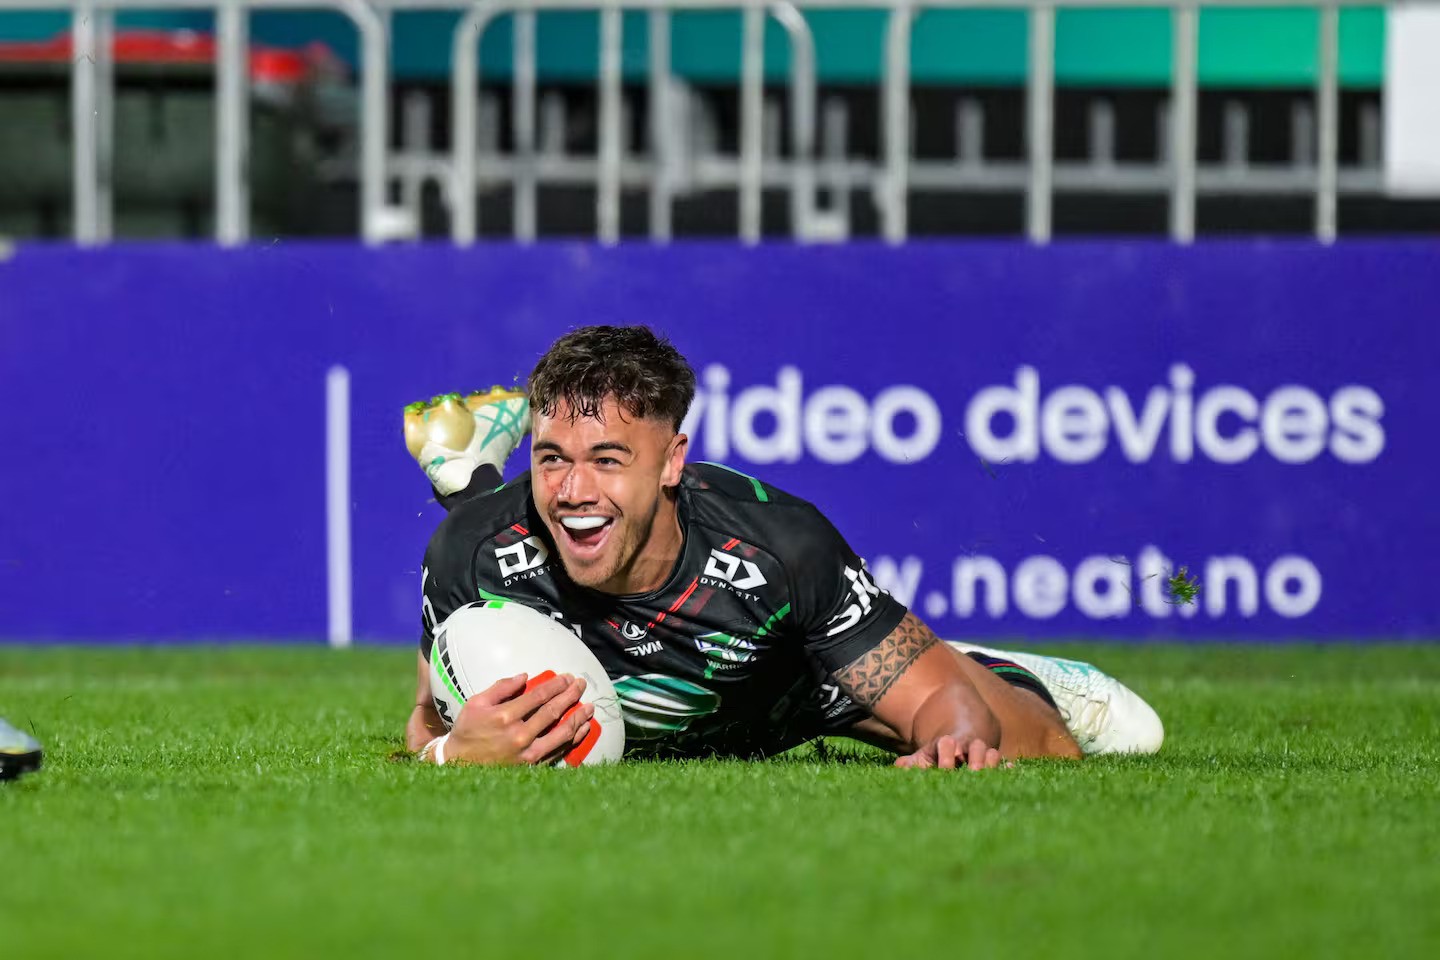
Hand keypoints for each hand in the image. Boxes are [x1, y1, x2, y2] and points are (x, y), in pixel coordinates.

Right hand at [442, 672, 593, 765]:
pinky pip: (559, 751)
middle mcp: (519, 735)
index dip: (556, 685)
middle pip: (553, 712)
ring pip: (561, 733)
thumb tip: (525, 676)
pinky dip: (574, 739)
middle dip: (571, 695)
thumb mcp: (476, 703)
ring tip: (590, 707)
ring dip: (578, 718)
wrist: (460, 764)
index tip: (567, 677)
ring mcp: (528, 753)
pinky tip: (582, 729)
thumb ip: (501, 688)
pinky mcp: (532, 765)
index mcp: (505, 716)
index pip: (539, 696)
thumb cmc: (468, 730)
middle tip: (581, 684)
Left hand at [895, 735, 1004, 770]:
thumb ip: (913, 762)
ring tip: (989, 775)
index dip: (947, 752)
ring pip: (992, 753)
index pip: (948, 744)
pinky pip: (1003, 763)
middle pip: (976, 747)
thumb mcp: (924, 755)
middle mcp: (968, 747)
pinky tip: (1011, 771)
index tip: (945, 763)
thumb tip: (899, 766)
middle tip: (973, 770)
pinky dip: (1007, 767)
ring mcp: (982, 753)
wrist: (960, 737)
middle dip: (975, 758)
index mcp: (948, 744)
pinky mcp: (993, 763)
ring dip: (991, 763)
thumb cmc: (938, 754)